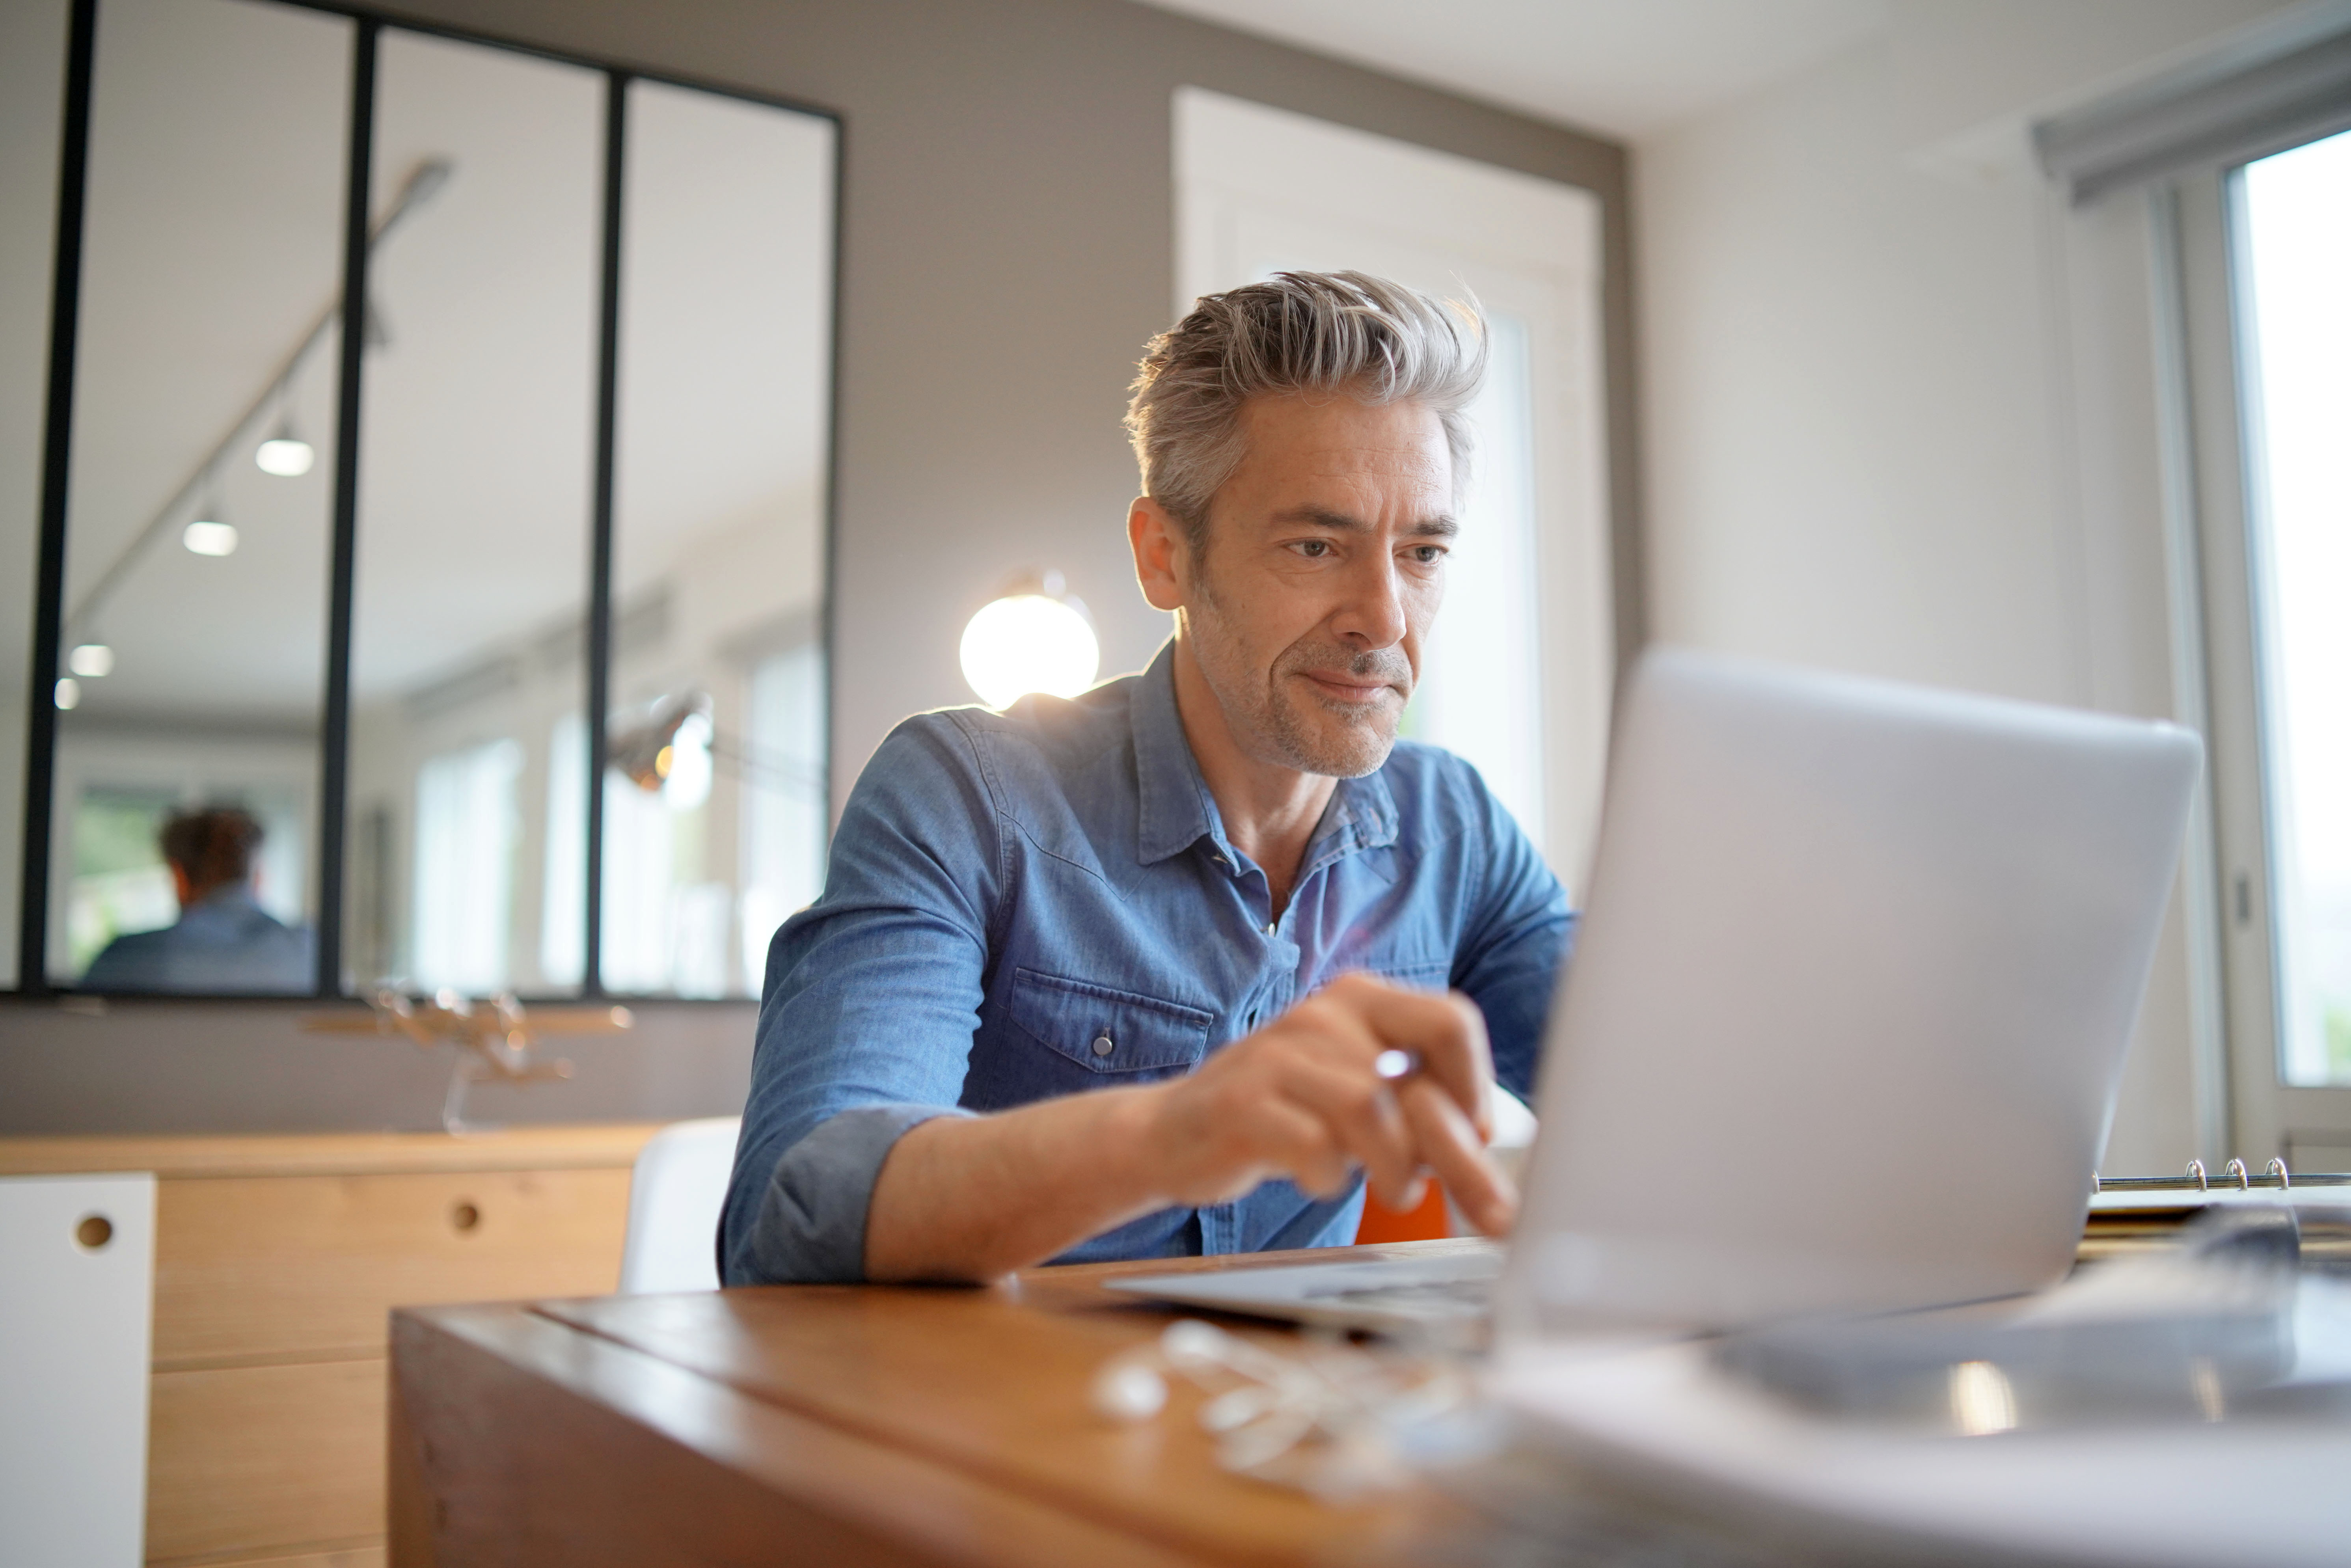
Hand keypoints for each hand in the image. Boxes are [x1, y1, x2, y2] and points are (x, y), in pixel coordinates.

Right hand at [1136, 972, 1517, 1234]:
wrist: (1170, 1132)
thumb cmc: (1281, 1114)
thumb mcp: (1354, 1091)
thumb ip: (1414, 1102)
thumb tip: (1487, 1148)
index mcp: (1359, 1000)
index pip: (1450, 1022)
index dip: (1476, 1086)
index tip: (1476, 1135)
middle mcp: (1322, 1016)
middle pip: (1418, 1084)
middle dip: (1461, 1159)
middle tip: (1490, 1212)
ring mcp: (1277, 1057)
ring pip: (1371, 1112)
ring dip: (1397, 1169)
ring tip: (1395, 1190)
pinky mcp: (1241, 1103)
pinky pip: (1314, 1147)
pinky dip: (1331, 1178)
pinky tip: (1321, 1180)